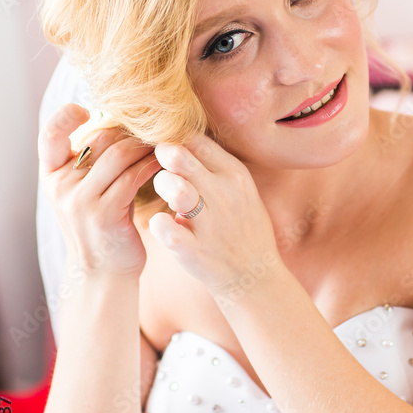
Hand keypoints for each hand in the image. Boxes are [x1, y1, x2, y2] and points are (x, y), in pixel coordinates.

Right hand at [38, 103, 160, 280]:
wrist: (104, 272)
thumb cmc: (104, 223)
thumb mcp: (86, 191)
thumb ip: (92, 161)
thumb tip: (118, 117)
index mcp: (51, 176)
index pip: (50, 135)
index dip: (65, 116)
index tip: (87, 109)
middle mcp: (61, 186)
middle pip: (99, 138)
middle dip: (130, 129)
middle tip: (153, 125)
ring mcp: (80, 201)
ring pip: (118, 154)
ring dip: (146, 144)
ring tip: (165, 140)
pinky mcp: (105, 214)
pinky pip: (133, 176)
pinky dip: (153, 163)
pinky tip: (167, 160)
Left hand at [148, 134, 284, 302]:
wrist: (255, 276)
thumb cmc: (242, 227)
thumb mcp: (240, 188)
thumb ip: (214, 164)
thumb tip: (184, 136)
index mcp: (235, 174)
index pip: (195, 139)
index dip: (174, 139)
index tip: (164, 146)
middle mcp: (225, 193)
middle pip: (178, 155)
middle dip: (161, 156)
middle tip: (160, 166)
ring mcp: (211, 223)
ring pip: (172, 186)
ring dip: (161, 186)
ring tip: (167, 196)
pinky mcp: (195, 250)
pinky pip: (164, 227)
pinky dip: (157, 224)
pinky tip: (161, 224)